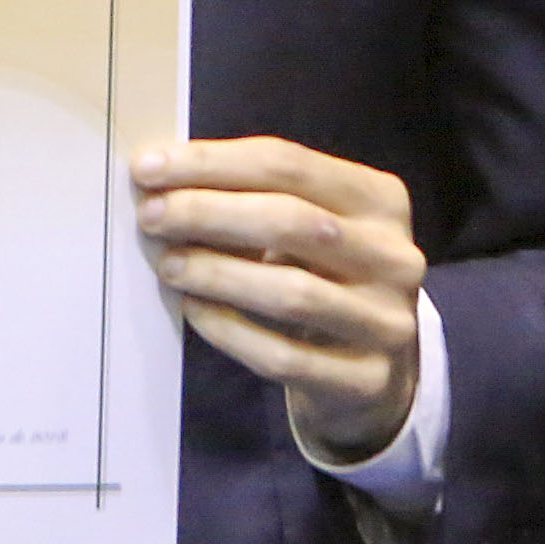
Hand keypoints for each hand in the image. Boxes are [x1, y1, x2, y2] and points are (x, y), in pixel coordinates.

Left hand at [133, 137, 425, 460]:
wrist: (376, 370)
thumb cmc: (325, 278)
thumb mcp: (311, 227)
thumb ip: (256, 199)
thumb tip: (165, 181)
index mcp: (381, 200)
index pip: (289, 164)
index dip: (213, 163)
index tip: (149, 168)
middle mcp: (395, 256)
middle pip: (291, 221)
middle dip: (209, 212)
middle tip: (151, 215)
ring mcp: (387, 322)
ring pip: (291, 291)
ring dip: (217, 273)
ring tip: (168, 264)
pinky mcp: (367, 380)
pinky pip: (284, 356)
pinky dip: (230, 331)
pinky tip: (194, 311)